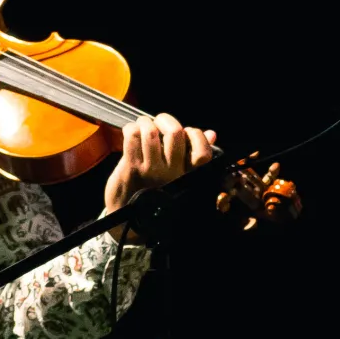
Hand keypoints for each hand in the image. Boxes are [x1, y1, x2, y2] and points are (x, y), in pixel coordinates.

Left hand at [102, 113, 216, 212]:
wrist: (128, 218)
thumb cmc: (155, 191)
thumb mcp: (179, 175)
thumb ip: (194, 153)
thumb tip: (212, 134)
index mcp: (187, 175)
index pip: (203, 153)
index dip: (196, 135)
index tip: (187, 132)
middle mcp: (172, 173)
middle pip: (175, 133)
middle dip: (166, 120)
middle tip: (159, 122)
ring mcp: (151, 170)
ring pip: (150, 132)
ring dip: (145, 123)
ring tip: (143, 126)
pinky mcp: (131, 168)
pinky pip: (132, 137)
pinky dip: (131, 129)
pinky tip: (132, 133)